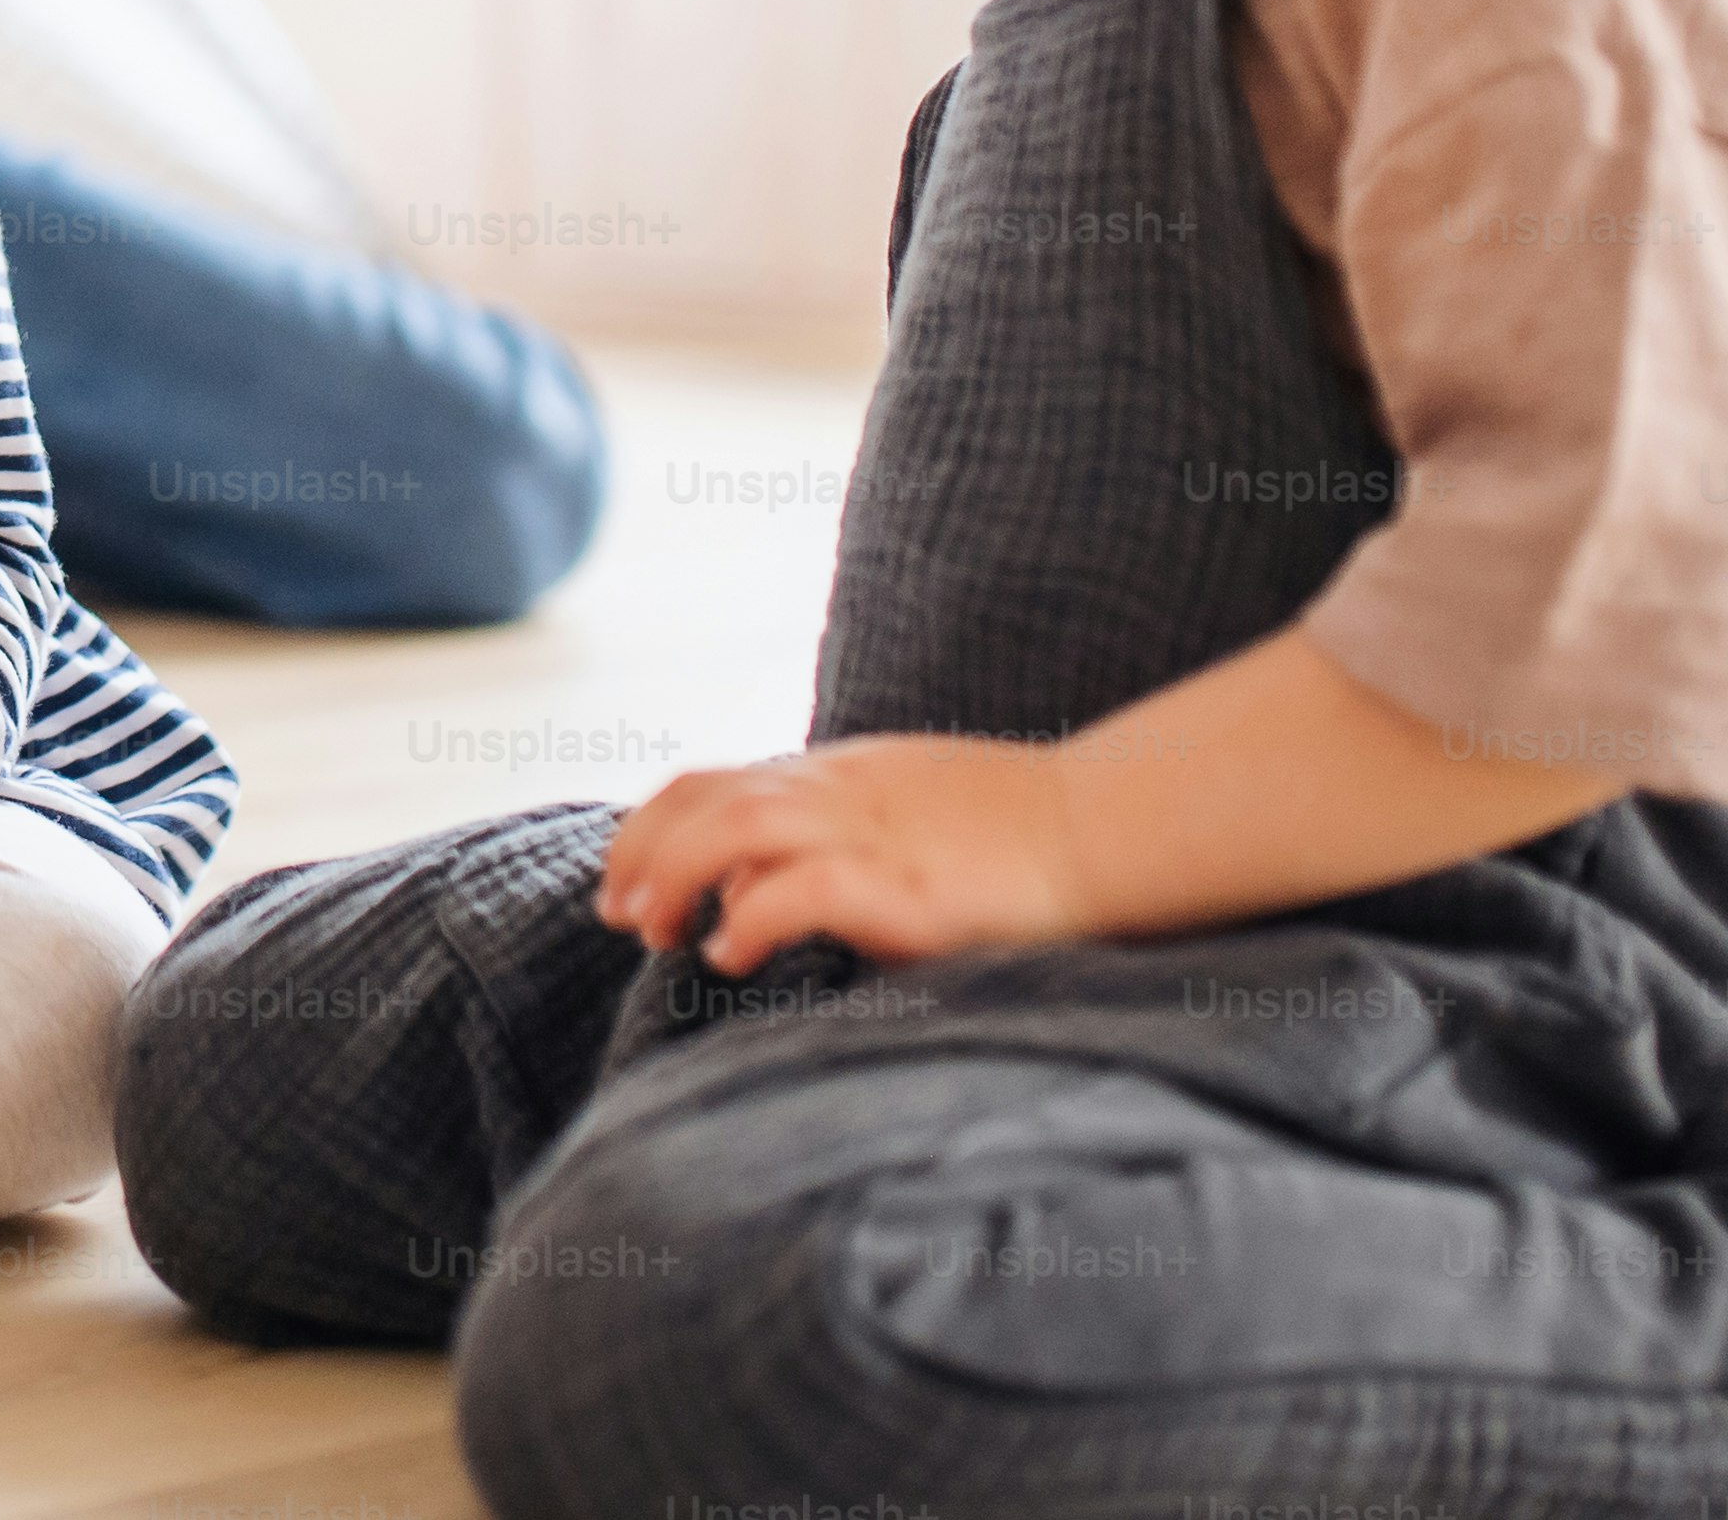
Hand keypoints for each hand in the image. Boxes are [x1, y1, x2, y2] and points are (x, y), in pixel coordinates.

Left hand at [595, 734, 1093, 973]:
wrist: (1109, 826)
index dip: (652, 825)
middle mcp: (840, 792)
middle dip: (641, 852)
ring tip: (654, 933)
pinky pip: (800, 890)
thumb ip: (831, 836)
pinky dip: (747, 918)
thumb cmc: (1016, 833)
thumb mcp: (905, 811)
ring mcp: (870, 835)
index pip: (715, 780)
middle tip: (619, 915)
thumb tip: (754, 892)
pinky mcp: (905, 889)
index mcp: (838, 773)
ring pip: (731, 826)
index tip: (626, 879)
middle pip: (702, 797)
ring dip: (673, 877)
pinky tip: (729, 954)